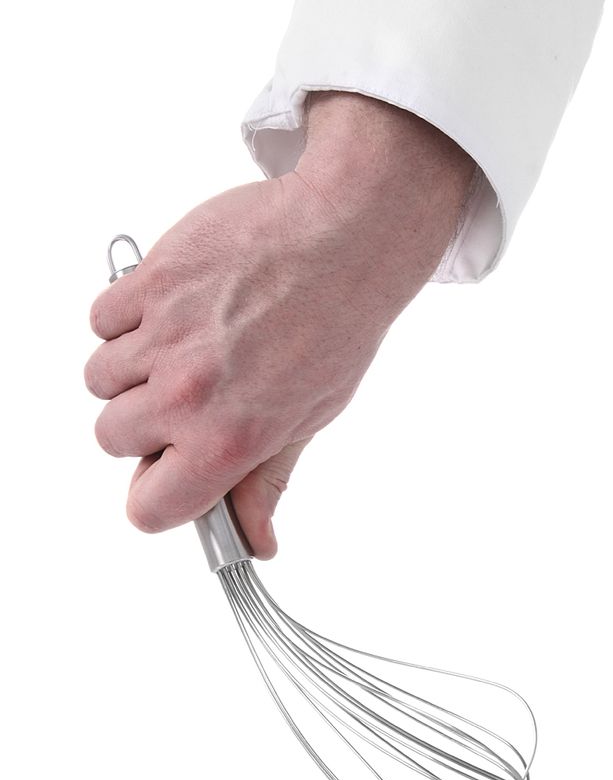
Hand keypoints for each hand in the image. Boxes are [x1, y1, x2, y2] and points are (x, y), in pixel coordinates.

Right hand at [85, 91, 475, 556]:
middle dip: (142, 424)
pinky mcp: (150, 281)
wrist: (346, 237)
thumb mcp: (308, 419)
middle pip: (112, 438)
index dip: (157, 495)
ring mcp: (163, 335)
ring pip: (98, 378)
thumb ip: (264, 482)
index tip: (169, 474)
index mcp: (228, 440)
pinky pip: (101, 319)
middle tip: (186, 396)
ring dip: (130, 369)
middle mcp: (187, 393)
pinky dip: (126, 318)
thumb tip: (255, 542)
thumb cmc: (337, 328)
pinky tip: (171, 311)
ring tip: (181, 346)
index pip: (149, 508)